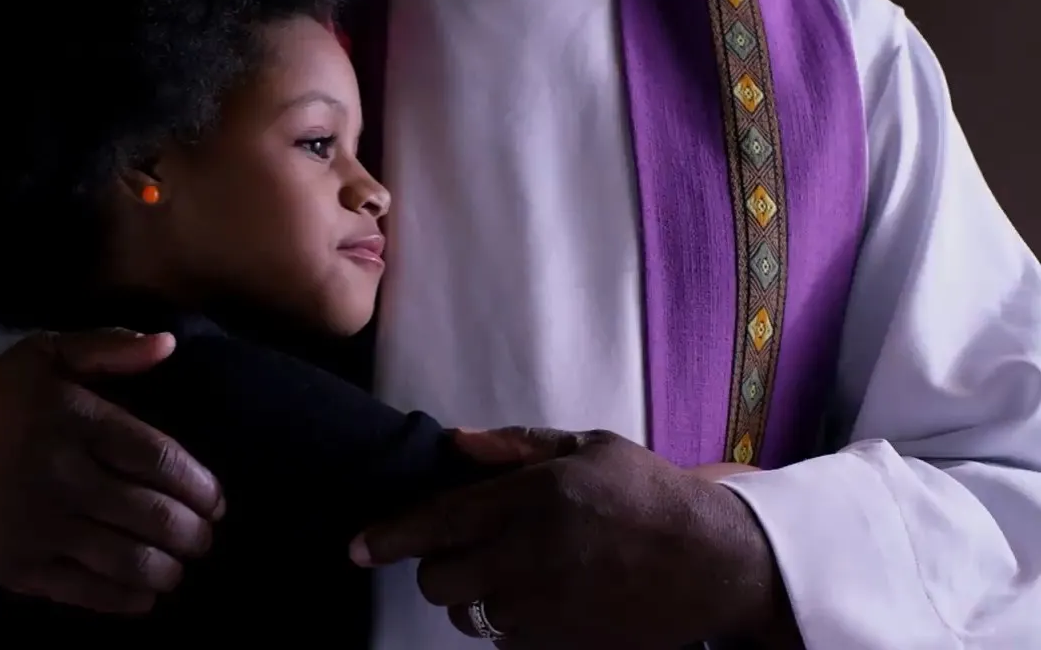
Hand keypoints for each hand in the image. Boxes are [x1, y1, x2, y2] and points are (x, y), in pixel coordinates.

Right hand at [0, 329, 225, 614]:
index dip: (199, 485)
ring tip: (181, 565)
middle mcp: (62, 475)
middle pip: (152, 515)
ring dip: (169, 569)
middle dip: (193, 534)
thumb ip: (108, 347)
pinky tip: (147, 594)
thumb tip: (170, 343)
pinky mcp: (22, 569)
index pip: (158, 459)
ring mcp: (41, 527)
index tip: (217, 499)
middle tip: (205, 537)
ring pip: (128, 560)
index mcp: (74, 420)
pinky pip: (89, 592)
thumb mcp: (42, 355)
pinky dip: (128, 599)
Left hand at [354, 428, 791, 648]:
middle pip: (439, 582)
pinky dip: (510, 624)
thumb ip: (516, 446)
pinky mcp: (562, 645)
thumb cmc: (650, 494)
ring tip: (517, 574)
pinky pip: (506, 641)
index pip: (438, 523)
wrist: (714, 563)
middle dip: (439, 569)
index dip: (389, 537)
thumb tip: (456, 442)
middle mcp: (529, 556)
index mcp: (531, 499)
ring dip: (477, 598)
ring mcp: (544, 609)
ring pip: (469, 616)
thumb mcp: (589, 447)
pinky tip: (543, 599)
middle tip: (466, 553)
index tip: (356, 547)